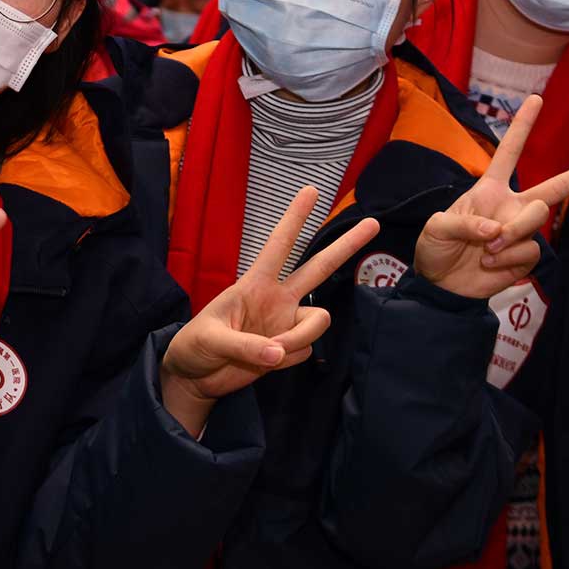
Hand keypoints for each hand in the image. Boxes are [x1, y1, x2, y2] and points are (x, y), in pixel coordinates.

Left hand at [160, 188, 381, 434]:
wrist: (196, 378)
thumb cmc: (195, 346)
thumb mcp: (211, 340)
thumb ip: (245, 346)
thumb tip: (278, 353)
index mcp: (254, 284)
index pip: (278, 246)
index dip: (294, 218)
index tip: (311, 190)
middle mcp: (277, 298)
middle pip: (319, 268)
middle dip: (346, 246)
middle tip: (373, 223)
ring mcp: (286, 322)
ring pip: (318, 322)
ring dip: (297, 340)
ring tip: (269, 354)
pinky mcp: (289, 349)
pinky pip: (305, 351)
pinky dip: (287, 361)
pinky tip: (265, 363)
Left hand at [416, 94, 568, 298]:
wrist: (442, 286)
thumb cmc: (436, 249)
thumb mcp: (436, 229)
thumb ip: (463, 225)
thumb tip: (495, 229)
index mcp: (489, 190)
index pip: (509, 153)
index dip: (522, 126)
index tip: (536, 98)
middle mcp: (512, 206)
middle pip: (557, 186)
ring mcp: (522, 231)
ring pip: (538, 218)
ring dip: (513, 232)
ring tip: (488, 248)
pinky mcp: (527, 256)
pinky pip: (531, 250)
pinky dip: (508, 258)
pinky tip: (491, 264)